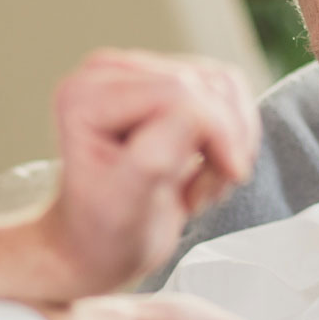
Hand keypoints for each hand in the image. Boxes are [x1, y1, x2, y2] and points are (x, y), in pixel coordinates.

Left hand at [42, 50, 260, 296]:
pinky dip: (232, 137)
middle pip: (206, 86)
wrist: (101, 244)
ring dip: (229, 143)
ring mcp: (142, 75)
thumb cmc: (102, 232)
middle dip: (220, 144)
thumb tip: (198, 117)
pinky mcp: (170, 83)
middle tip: (198, 193)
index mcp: (86, 96)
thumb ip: (154, 159)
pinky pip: (228, 93)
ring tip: (198, 184)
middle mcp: (109, 74)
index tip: (211, 187)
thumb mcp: (123, 206)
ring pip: (224, 86)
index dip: (215, 134)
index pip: (179, 92)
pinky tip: (205, 168)